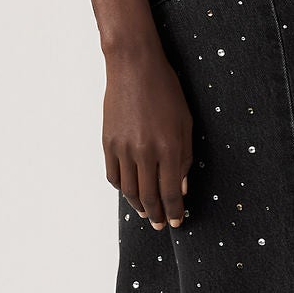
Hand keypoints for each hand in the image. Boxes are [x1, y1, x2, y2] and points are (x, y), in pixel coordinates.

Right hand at [103, 37, 192, 228]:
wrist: (134, 67)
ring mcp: (123, 148)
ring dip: (138, 206)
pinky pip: (113, 175)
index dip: (174, 212)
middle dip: (156, 215)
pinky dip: (122, 188)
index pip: (171, 193)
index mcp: (168, 148)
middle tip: (159, 225)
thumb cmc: (166, 91)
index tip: (176, 223)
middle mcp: (144, 152)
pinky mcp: (108, 142)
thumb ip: (184, 158)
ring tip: (145, 213)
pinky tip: (129, 192)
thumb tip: (181, 188)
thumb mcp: (185, 123)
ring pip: (129, 190)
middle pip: (149, 196)